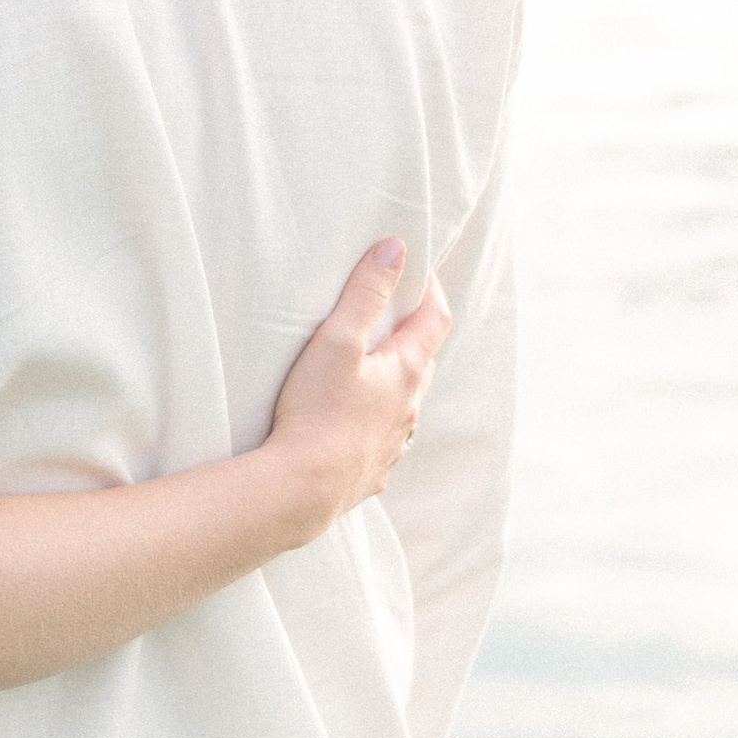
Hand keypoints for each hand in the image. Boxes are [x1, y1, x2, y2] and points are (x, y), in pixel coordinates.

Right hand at [263, 240, 453, 541]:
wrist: (303, 489)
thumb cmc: (316, 411)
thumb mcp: (337, 340)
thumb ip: (366, 293)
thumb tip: (396, 248)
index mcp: (405, 372)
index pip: (434, 319)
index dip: (429, 289)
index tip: (417, 268)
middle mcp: (408, 409)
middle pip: (422, 362)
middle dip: (412, 335)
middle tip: (391, 315)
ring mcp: (392, 444)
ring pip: (405, 405)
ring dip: (396, 382)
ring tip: (372, 370)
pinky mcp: (371, 471)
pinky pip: (384, 441)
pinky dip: (378, 423)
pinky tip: (357, 426)